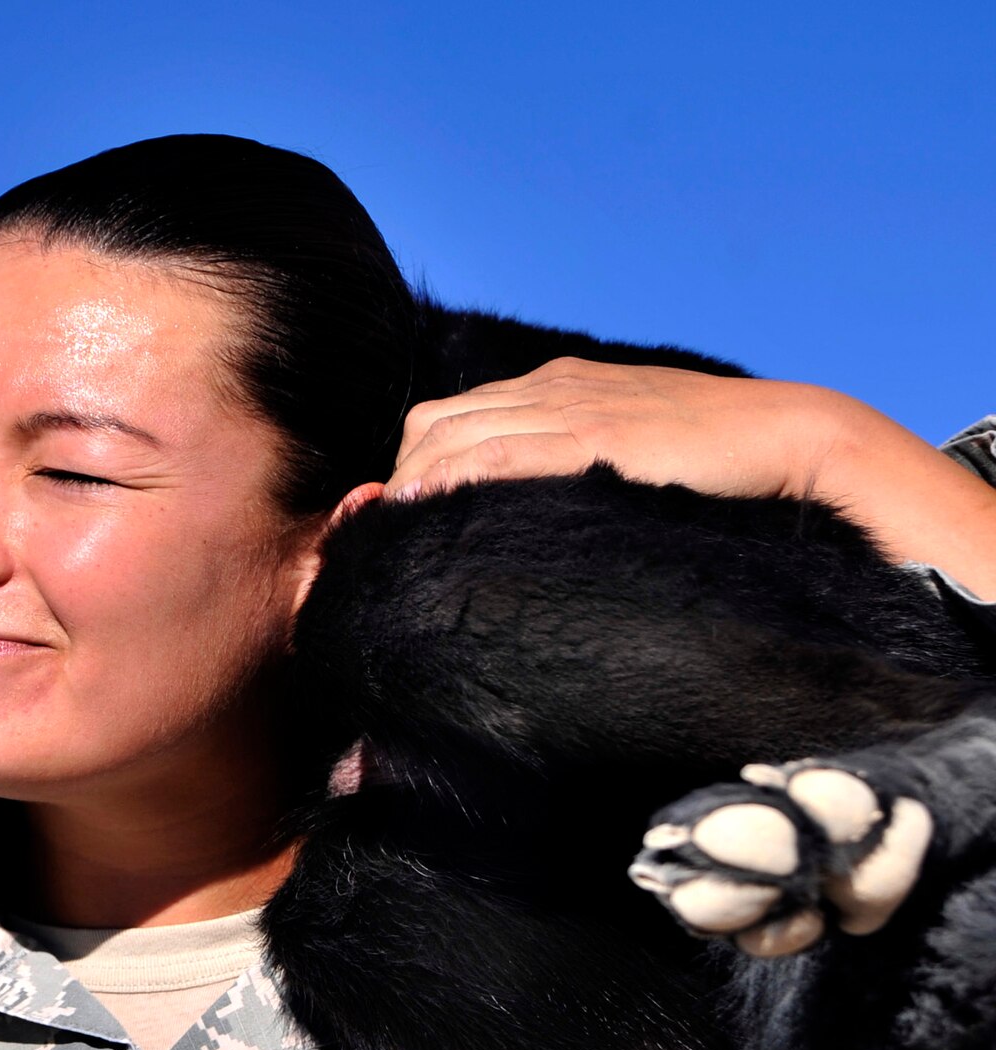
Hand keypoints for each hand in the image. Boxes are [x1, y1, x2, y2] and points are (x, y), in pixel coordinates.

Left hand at [376, 357, 995, 596]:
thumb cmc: (710, 464)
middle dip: (399, 479)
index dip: (411, 466)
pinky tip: (422, 508)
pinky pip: (502, 452)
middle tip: (386, 537)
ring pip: (454, 436)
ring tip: (390, 535)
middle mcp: (550, 389)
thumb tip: (516, 522)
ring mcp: (572, 408)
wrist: (789, 436)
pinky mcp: (597, 437)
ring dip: (411, 485)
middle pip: (433, 426)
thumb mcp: (620, 455)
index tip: (394, 517)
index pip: (447, 418)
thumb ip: (566, 471)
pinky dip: (451, 477)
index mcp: (553, 386)